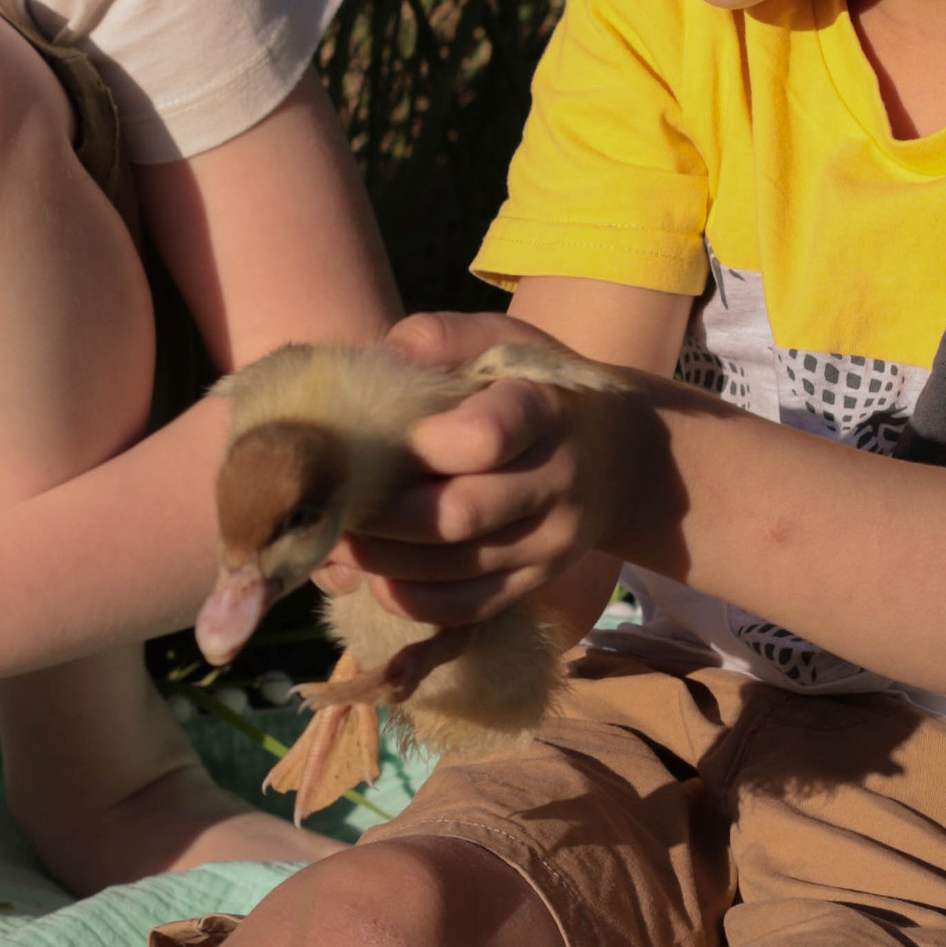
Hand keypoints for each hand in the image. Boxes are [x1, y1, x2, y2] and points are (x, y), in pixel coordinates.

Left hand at [325, 310, 626, 627]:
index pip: (486, 436)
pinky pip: (466, 608)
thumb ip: (439, 339)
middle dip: (380, 516)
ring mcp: (550, 542)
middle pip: (459, 515)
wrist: (617, 456)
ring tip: (333, 539)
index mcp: (543, 410)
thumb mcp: (502, 343)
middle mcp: (556, 481)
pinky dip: (410, 599)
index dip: (422, 446)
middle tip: (328, 504)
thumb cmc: (537, 389)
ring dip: (381, 561)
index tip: (372, 441)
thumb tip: (382, 359)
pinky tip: (373, 575)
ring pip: (454, 569)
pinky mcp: (535, 582)